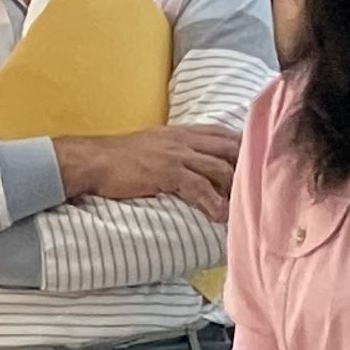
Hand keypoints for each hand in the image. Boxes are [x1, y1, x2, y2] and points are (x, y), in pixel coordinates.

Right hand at [52, 123, 239, 219]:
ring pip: (219, 167)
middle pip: (229, 148)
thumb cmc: (120, 158)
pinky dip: (212, 203)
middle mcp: (184, 139)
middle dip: (246, 167)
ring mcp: (176, 154)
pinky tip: (217, 216)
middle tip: (255, 190)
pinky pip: (199, 186)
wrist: (93, 161)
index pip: (224, 133)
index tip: (256, 165)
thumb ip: (177, 150)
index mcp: (182, 132)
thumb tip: (194, 166)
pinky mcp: (167, 171)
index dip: (244, 147)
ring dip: (233, 189)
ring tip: (239, 209)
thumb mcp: (154, 145)